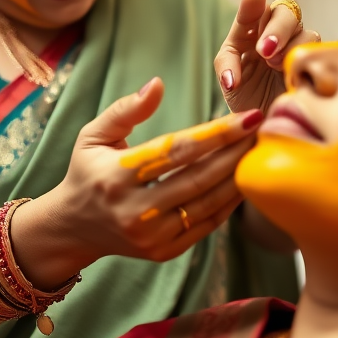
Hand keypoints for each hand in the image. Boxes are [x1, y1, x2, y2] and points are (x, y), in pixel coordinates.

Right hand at [11, 78, 261, 286]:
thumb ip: (126, 109)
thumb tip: (158, 84)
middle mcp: (134, 210)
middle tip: (264, 130)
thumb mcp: (93, 135)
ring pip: (207, 205)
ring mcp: (150, 236)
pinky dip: (228, 204)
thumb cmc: (87, 172)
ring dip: (238, 177)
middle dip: (236, 152)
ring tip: (259, 151)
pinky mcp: (163, 253)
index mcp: (116, 175)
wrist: (73, 228)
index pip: (176, 151)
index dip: (216, 133)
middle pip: (198, 179)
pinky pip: (206, 226)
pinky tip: (243, 180)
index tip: (248, 116)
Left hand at [214, 0, 320, 113]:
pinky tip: (294, 77)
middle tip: (265, 50)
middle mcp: (276, 34)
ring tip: (275, 67)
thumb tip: (231, 77)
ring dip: (290, 46)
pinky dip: (305, 59)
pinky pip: (317, 51)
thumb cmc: (248, 101)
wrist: (271, 125)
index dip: (253, 4)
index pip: (252, 12)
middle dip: (276, 28)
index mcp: (250, 33)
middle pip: (284, 12)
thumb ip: (227, 69)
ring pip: (303, 30)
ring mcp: (297, 46)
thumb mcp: (230, 84)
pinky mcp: (316, 61)